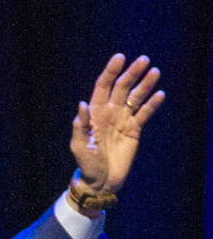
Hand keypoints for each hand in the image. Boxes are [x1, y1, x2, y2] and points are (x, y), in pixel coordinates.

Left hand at [71, 53, 164, 194]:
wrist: (100, 180)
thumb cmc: (86, 164)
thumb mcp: (79, 146)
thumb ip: (80, 125)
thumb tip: (82, 104)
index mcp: (94, 114)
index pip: (103, 87)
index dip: (110, 72)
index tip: (120, 58)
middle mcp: (109, 113)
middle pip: (122, 88)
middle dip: (132, 73)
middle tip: (144, 60)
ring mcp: (122, 120)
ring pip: (135, 98)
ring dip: (145, 85)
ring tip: (155, 72)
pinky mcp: (134, 130)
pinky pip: (144, 114)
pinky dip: (152, 104)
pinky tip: (160, 94)